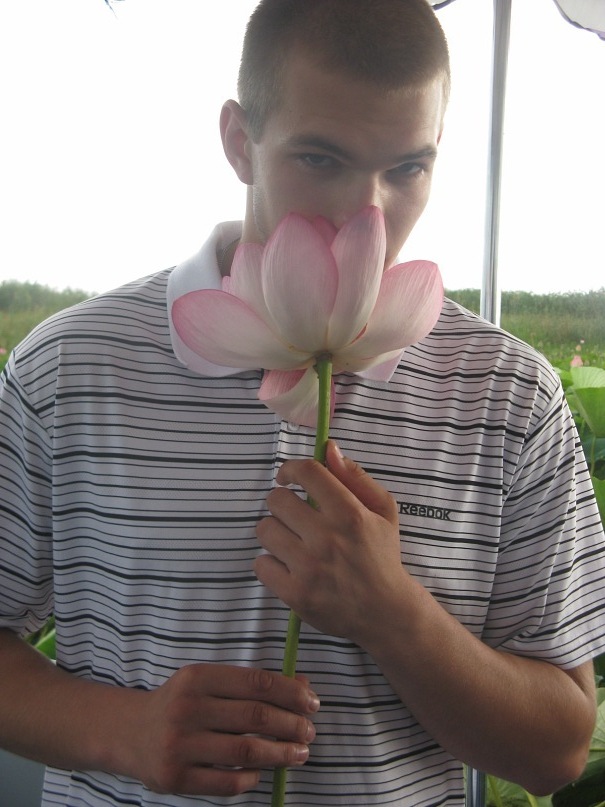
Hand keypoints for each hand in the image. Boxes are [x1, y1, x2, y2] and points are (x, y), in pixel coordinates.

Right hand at [130, 663, 318, 796]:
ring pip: (245, 752)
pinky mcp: (175, 778)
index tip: (312, 703)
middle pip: (255, 718)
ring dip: (280, 753)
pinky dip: (252, 777)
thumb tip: (303, 688)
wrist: (130, 733)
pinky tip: (263, 771)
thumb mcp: (209, 683)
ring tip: (300, 753)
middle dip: (291, 725)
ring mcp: (179, 745)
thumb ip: (252, 684)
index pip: (256, 683)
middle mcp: (187, 709)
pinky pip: (227, 782)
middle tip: (310, 731)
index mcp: (197, 678)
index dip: (290, 693)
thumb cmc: (182, 704)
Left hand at [255, 440, 405, 643]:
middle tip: (293, 516)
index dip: (290, 469)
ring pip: (264, 530)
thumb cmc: (382, 555)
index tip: (288, 478)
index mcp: (350, 514)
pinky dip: (270, 564)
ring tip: (292, 542)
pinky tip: (288, 566)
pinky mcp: (295, 594)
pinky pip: (260, 564)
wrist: (386, 612)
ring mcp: (309, 568)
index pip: (307, 473)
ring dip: (274, 532)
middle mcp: (328, 538)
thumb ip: (355, 476)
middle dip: (282, 503)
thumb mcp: (383, 510)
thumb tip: (329, 448)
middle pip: (277, 500)